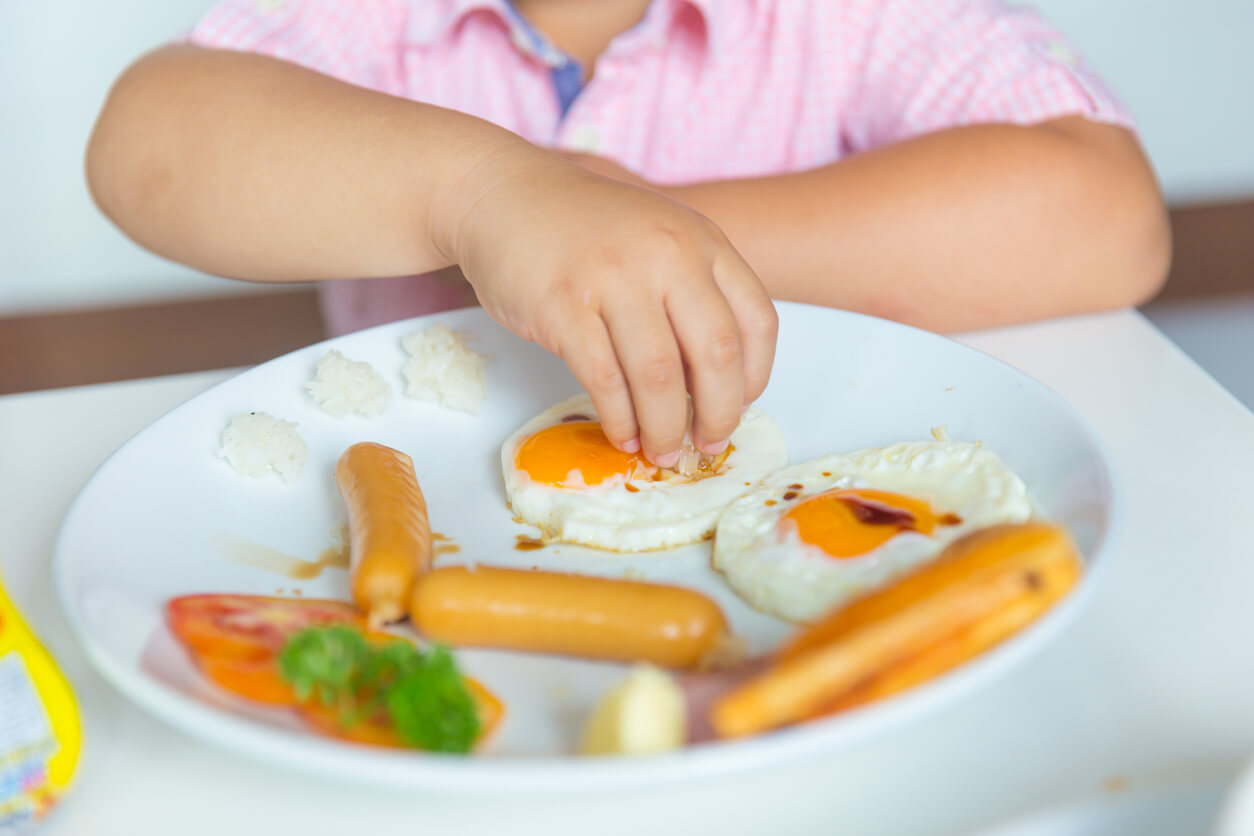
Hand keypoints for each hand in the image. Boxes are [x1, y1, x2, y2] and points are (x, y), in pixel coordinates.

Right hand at [445, 146, 776, 465]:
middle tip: (707, 446)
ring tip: (661, 451)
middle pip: (715, 354)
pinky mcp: (563, 306)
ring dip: (665, 428)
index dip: (754, 378)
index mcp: (701, 241)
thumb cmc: (587, 230)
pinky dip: (619, 418)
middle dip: (717, 415)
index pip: (756, 321)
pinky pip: (604, 380)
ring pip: (659, 376)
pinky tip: (622, 434)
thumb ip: (694, 295)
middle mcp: (666, 255)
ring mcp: (614, 278)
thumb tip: (716, 387)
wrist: (505, 196)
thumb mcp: (659, 240)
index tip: (739, 408)